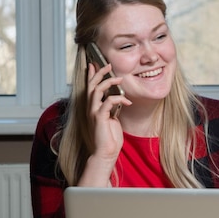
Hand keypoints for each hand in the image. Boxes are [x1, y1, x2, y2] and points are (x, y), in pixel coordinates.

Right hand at [78, 63, 131, 186]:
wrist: (106, 153)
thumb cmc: (109, 138)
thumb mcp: (111, 119)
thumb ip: (111, 109)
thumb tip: (116, 99)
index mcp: (93, 108)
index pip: (90, 87)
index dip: (92, 75)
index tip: (95, 64)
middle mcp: (90, 108)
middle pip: (91, 85)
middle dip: (99, 73)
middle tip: (108, 65)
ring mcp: (93, 113)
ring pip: (97, 90)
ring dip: (108, 82)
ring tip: (119, 78)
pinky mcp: (99, 118)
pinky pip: (107, 102)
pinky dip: (118, 99)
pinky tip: (127, 102)